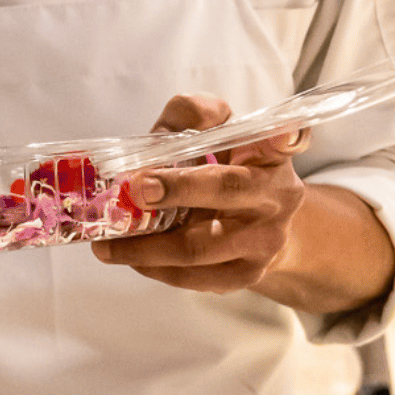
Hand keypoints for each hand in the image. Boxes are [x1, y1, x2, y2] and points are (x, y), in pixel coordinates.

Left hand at [90, 93, 308, 293]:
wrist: (262, 225)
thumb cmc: (229, 168)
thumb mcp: (218, 132)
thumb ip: (192, 116)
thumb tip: (157, 136)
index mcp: (270, 155)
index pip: (288, 139)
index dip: (286, 136)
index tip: (279, 133)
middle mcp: (277, 197)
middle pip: (228, 190)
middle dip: (179, 189)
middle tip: (136, 188)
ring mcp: (265, 241)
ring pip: (200, 248)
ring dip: (146, 247)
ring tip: (106, 245)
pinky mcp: (247, 275)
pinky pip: (195, 278)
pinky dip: (156, 269)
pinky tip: (132, 259)